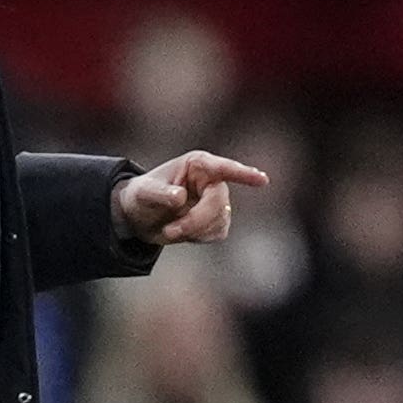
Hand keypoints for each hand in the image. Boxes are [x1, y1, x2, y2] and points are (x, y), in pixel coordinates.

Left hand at [111, 150, 268, 244]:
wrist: (140, 216)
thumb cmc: (142, 196)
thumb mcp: (143, 193)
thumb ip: (160, 194)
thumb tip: (180, 197)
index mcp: (197, 165)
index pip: (223, 168)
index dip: (243, 174)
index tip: (262, 180)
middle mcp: (212, 180)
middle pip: (218, 202)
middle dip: (196, 220)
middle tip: (170, 231)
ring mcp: (217, 200)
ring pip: (220, 220)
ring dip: (194, 231)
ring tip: (170, 230)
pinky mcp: (218, 219)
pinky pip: (218, 232)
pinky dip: (199, 237)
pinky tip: (183, 232)